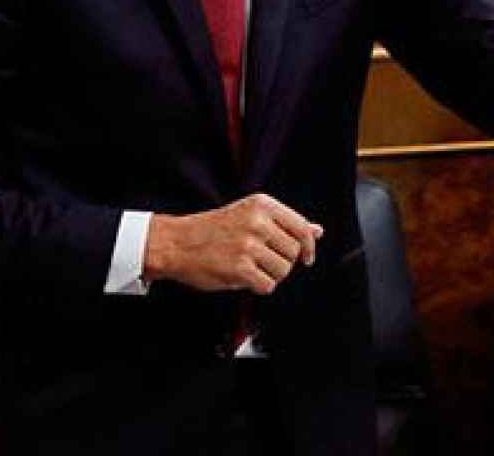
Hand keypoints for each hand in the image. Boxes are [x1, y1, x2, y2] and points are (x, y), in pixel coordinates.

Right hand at [142, 194, 322, 294]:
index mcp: (263, 205)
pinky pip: (267, 286)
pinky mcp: (240, 268)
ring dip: (270, 276)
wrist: (176, 242)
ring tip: (251, 268)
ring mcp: (249, 245)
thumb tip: (317, 231)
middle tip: (262, 262)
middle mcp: (258, 222)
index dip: (308, 246)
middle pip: (294, 252)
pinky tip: (245, 278)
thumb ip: (284, 223)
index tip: (307, 257)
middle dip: (282, 262)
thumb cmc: (213, 229)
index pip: (302, 227)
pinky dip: (259, 287)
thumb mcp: (249, 215)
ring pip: (283, 271)